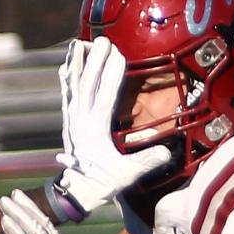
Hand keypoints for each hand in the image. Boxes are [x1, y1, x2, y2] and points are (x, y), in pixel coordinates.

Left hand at [53, 37, 170, 214]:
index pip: (105, 96)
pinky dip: (67, 79)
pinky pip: (67, 95)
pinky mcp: (68, 122)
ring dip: (76, 65)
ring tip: (77, 43)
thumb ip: (146, 162)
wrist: (76, 193)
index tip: (118, 54)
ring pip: (74, 87)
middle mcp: (80, 121)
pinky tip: (65, 66)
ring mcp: (72, 120)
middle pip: (88, 85)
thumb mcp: (126, 175)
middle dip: (95, 61)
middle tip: (103, 40)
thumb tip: (168, 152)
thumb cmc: (102, 184)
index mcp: (95, 130)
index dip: (111, 75)